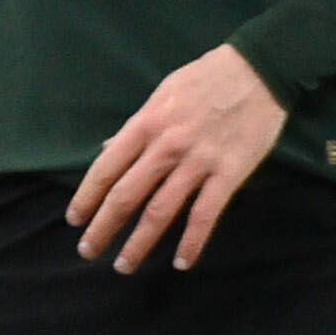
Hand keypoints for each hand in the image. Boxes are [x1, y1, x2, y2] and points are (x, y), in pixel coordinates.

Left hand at [72, 44, 286, 271]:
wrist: (260, 69)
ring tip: (124, 265)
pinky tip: (181, 262)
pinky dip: (192, 242)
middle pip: (126, 196)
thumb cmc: (206, 78)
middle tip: (88, 252)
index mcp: (144, 125)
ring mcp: (198, 162)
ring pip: (161, 211)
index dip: (86, 199)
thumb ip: (134, 126)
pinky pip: (206, 214)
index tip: (74, 220)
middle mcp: (165, 147)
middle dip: (103, 228)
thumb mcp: (160, 94)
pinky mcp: (230, 172)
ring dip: (139, 243)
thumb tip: (107, 148)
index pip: (105, 170)